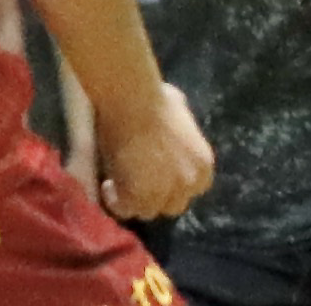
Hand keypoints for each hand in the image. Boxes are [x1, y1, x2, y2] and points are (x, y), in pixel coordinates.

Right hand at [99, 81, 214, 220]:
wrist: (133, 104)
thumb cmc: (155, 100)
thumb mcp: (180, 115)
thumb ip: (181, 130)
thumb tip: (172, 125)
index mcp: (203, 166)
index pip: (192, 188)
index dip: (173, 183)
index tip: (157, 175)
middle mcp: (189, 184)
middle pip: (173, 204)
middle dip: (157, 195)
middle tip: (137, 181)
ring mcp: (164, 195)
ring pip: (148, 211)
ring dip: (135, 200)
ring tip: (118, 183)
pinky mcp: (139, 200)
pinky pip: (125, 210)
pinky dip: (115, 201)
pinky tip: (107, 186)